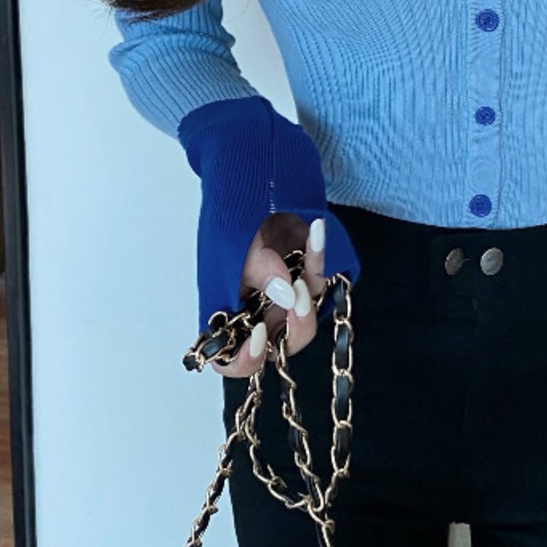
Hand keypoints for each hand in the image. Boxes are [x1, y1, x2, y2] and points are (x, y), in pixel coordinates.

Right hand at [209, 214, 326, 379]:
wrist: (249, 187)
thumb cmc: (229, 220)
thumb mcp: (232, 242)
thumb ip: (255, 269)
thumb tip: (286, 293)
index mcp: (227, 315)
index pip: (231, 360)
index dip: (246, 358)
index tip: (260, 333)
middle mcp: (257, 314)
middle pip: (282, 344)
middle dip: (297, 323)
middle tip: (299, 294)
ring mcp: (284, 300)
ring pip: (306, 313)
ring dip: (310, 288)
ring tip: (308, 253)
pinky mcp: (305, 280)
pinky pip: (318, 280)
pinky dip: (319, 258)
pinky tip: (316, 232)